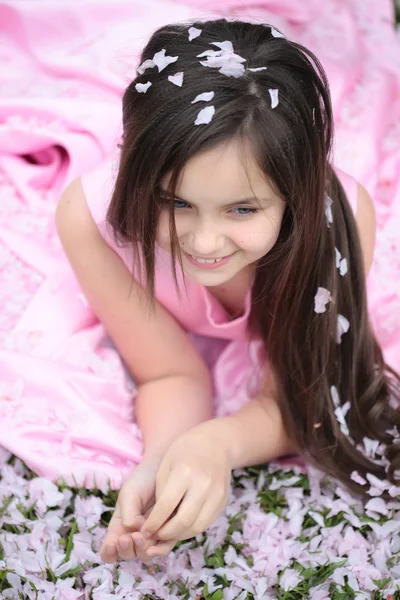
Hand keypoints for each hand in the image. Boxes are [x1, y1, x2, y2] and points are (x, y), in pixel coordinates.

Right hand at [100, 454, 165, 562]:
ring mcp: (152, 535)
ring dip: (141, 550)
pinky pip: (164, 548)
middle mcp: (134, 535)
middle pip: (128, 555)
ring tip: (139, 536)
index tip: (112, 544)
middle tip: (127, 538)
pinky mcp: (169, 532)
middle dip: (126, 550)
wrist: (163, 467)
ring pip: (145, 555)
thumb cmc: (142, 480)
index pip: (110, 551)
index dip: (109, 553)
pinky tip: (156, 542)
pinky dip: (160, 549)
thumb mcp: (129, 494)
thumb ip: (128, 514)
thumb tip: (135, 531)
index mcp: (120, 528)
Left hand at [139, 422, 232, 557]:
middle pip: (183, 521)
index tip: (144, 530)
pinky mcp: (223, 501)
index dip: (154, 523)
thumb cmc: (184, 451)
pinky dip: (192, 529)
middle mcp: (203, 485)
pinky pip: (206, 523)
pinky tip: (181, 527)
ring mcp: (216, 494)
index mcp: (184, 473)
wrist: (216, 443)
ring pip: (197, 527)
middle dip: (166, 534)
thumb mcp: (166, 465)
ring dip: (179, 535)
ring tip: (167, 533)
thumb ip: (161, 492)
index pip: (166, 506)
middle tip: (155, 536)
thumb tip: (156, 521)